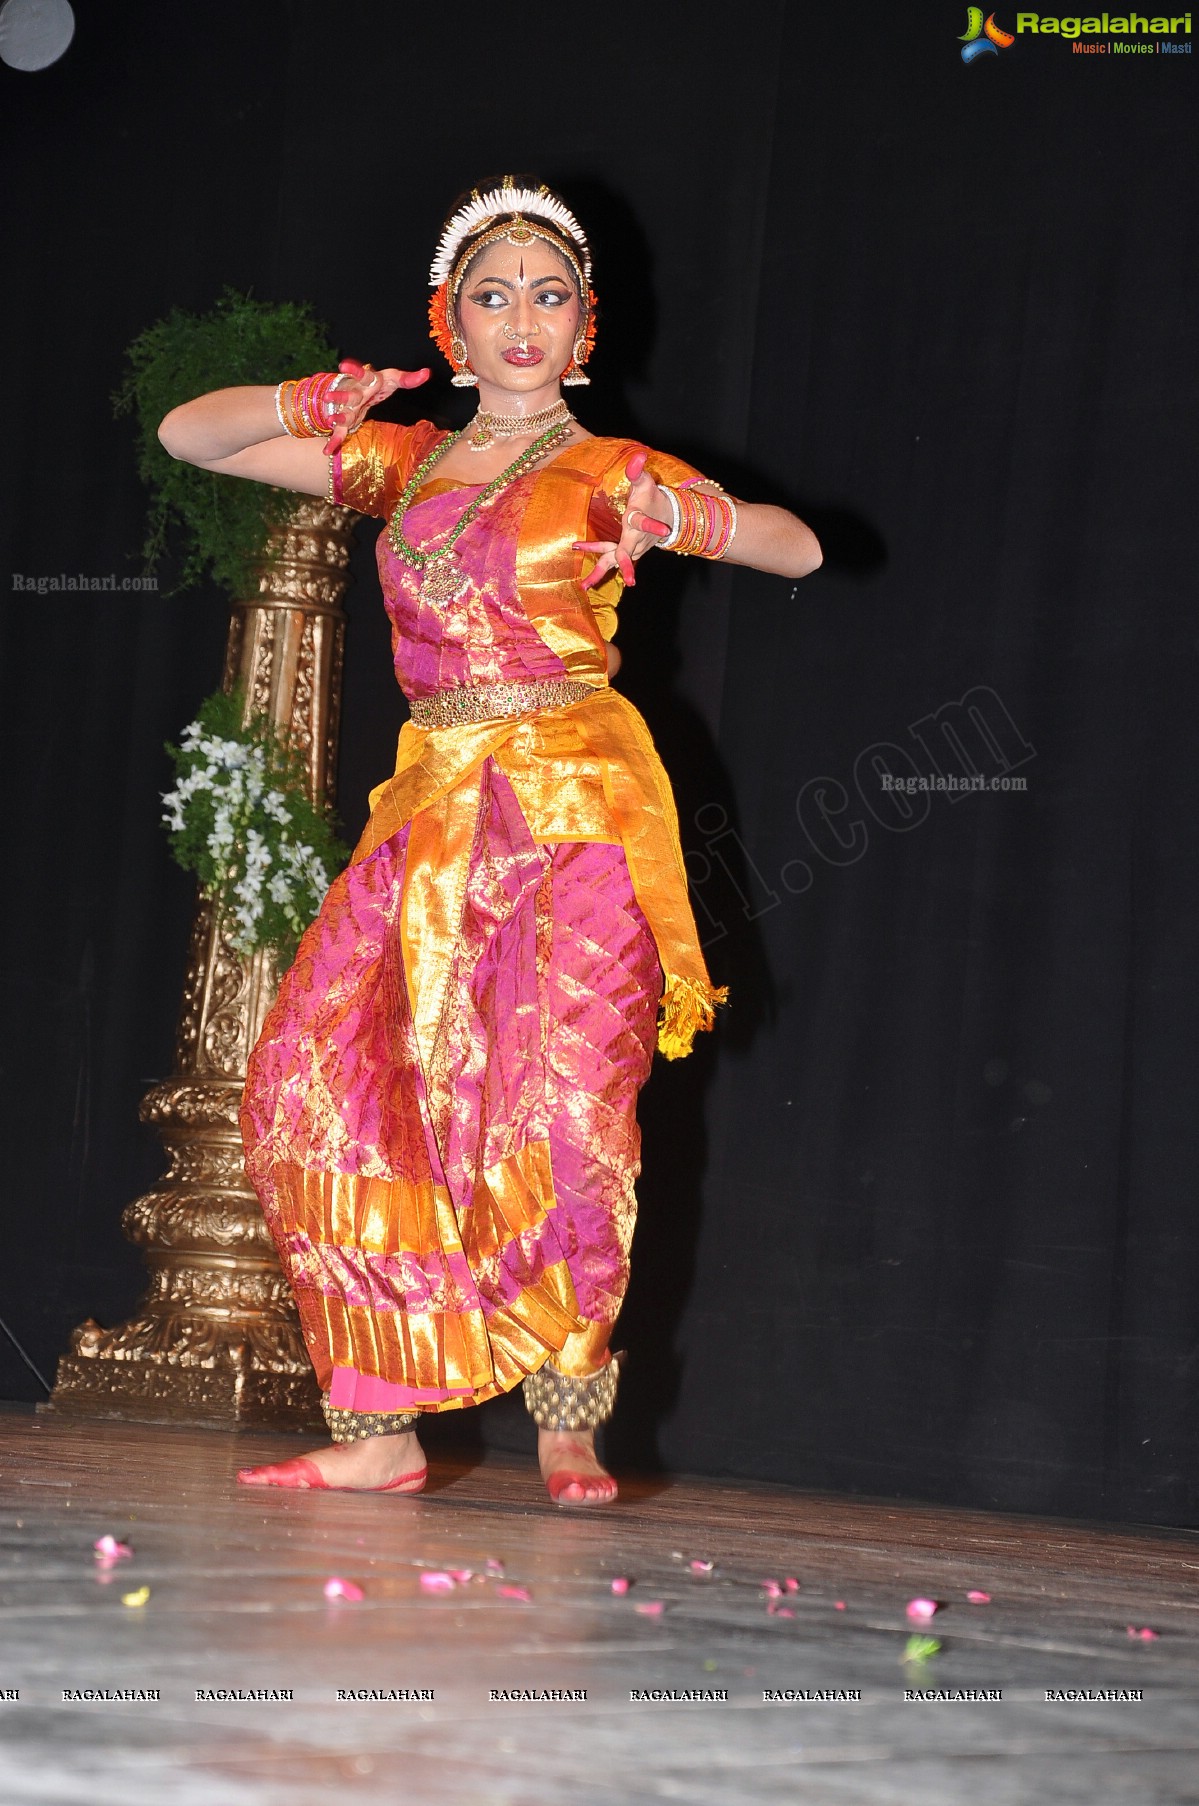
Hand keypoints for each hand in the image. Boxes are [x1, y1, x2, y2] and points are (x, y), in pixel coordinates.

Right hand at [322, 359, 429, 453]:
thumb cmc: (378, 383)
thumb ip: (409, 379)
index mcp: (366, 382)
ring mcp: (349, 408)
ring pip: (342, 413)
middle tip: (328, 398)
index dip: (353, 370)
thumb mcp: (394, 378)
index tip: (343, 365)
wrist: (359, 388)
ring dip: (336, 418)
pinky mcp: (345, 422)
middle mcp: (355, 393)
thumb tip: (427, 373)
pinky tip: (328, 451)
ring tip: (329, 421)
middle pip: (347, 395)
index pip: (361, 374)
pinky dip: (334, 442)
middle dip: (338, 397)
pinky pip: (340, 433)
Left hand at [572, 448, 669, 588]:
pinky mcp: (628, 553)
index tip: (663, 528)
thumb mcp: (646, 483)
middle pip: (629, 553)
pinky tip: (586, 581)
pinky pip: (611, 560)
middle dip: (628, 566)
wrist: (666, 519)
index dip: (653, 525)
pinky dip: (600, 568)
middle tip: (630, 581)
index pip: (645, 523)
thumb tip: (639, 454)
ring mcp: (632, 549)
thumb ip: (638, 471)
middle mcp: (636, 540)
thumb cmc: (652, 498)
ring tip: (583, 586)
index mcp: (640, 522)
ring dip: (601, 574)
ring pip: (616, 562)